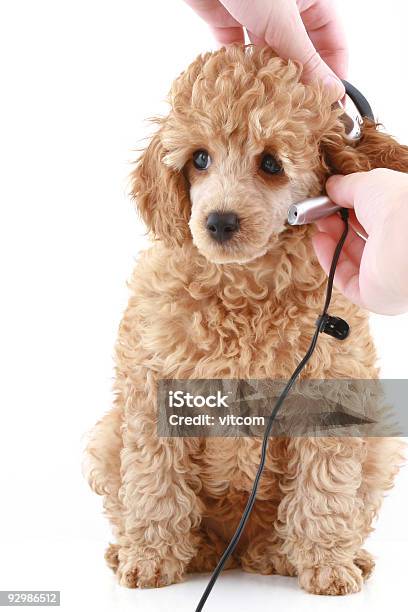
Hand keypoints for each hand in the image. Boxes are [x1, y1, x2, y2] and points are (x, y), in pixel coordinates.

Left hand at [183, 0, 346, 99]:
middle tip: (298, 111)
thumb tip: (330, 89)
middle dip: (298, 78)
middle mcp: (284, 7)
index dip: (333, 71)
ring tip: (271, 104)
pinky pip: (237, 49)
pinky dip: (239, 66)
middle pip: (298, 50)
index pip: (331, 39)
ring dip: (267, 76)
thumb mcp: (283, 20)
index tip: (329, 103)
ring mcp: (254, 12)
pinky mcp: (225, 17)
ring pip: (267, 53)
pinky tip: (242, 85)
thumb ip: (304, 56)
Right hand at [313, 169, 407, 314]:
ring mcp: (384, 273)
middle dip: (338, 223)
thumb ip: (348, 186)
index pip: (375, 217)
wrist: (406, 239)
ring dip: (332, 240)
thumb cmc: (398, 206)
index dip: (349, 207)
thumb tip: (332, 186)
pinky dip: (329, 260)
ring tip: (318, 223)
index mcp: (402, 223)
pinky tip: (319, 240)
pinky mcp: (371, 294)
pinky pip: (345, 279)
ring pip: (352, 260)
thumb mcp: (369, 184)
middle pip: (362, 238)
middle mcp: (396, 249)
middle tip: (320, 212)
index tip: (330, 199)